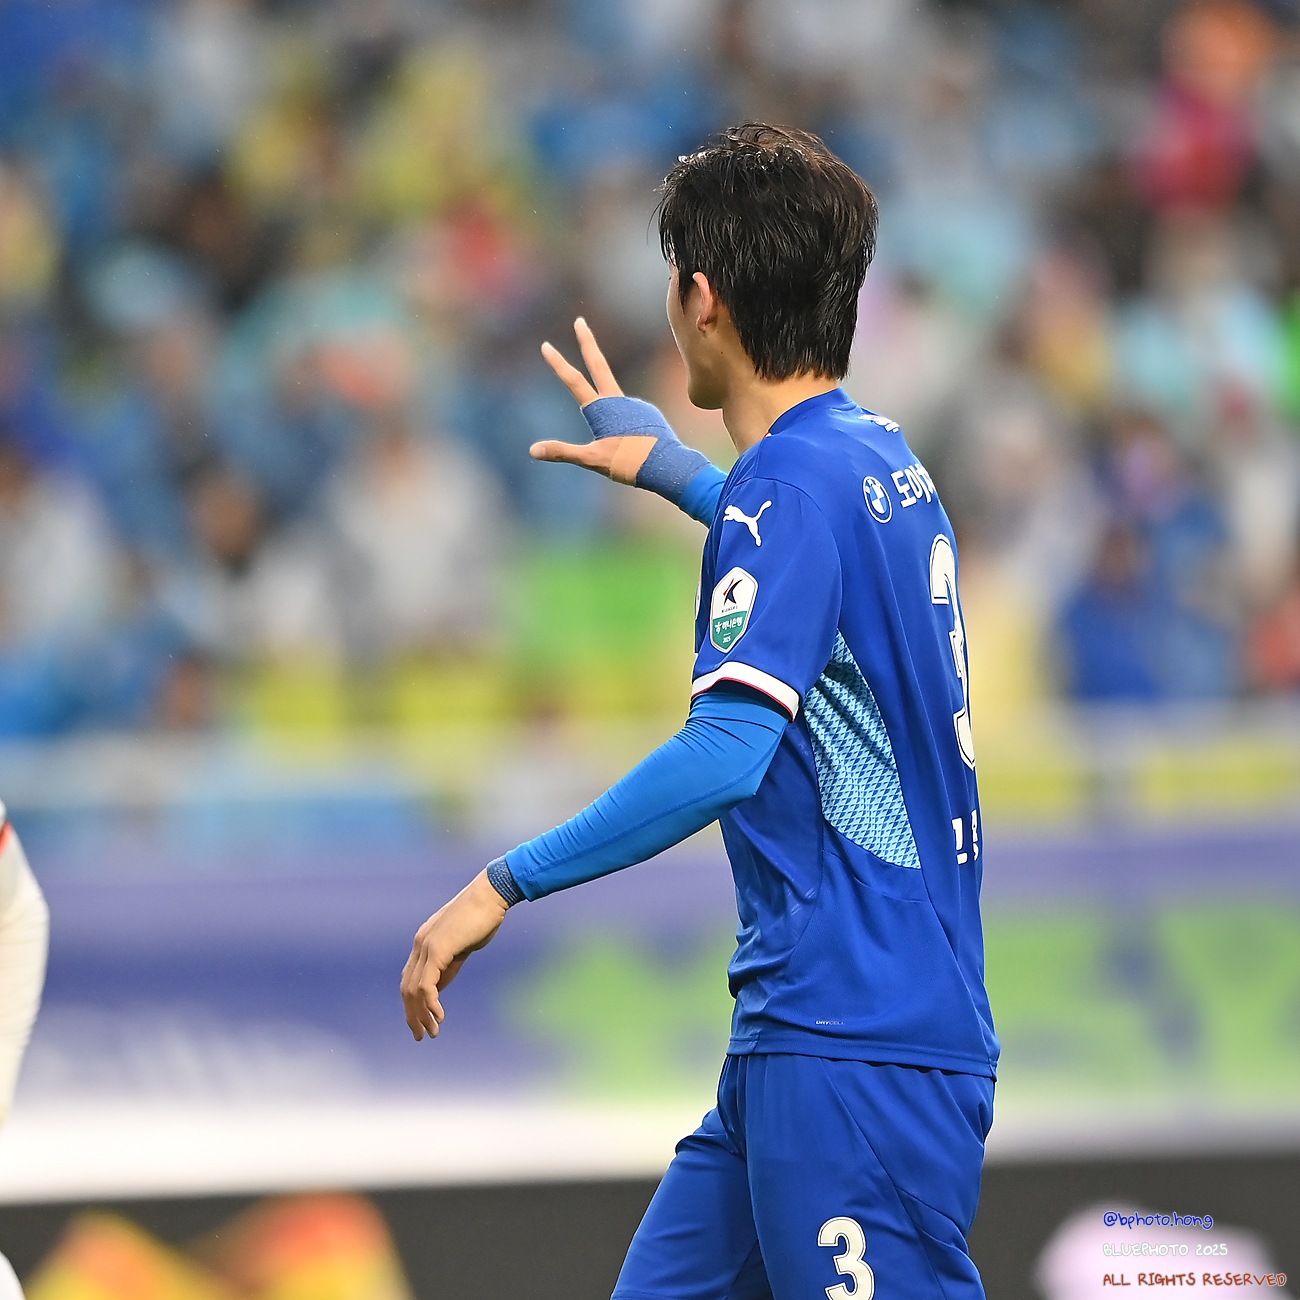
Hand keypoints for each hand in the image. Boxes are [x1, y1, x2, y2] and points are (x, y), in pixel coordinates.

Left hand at [400, 870, 510, 1040]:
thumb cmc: (482, 918)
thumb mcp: (463, 947)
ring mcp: (426, 946)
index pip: (410, 979)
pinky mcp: (437, 950)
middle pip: (407, 988)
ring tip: (432, 1032)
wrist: (491, 896)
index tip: (422, 1022)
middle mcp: (420, 945)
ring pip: (414, 990)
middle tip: (422, 1036)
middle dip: (413, 1015)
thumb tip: (438, 989)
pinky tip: (440, 1016)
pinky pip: (427, 985)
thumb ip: (449, 966)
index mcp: (424, 942)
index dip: (413, 1003)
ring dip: (422, 1015)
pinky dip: (430, 1004)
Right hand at [535, 318, 657, 484]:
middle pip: (599, 364)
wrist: (668, 466)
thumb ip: (562, 452)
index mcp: (602, 408)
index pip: (574, 381)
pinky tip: (635, 449)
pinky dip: (625, 431)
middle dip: (587, 342)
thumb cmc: (630, 464)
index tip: (546, 346)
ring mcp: (634, 404)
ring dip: (611, 422)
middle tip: (580, 321)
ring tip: (622, 450)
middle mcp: (619, 400)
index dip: (558, 364)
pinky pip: (630, 421)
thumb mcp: (592, 460)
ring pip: (614, 408)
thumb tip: (532, 450)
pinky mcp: (646, 413)